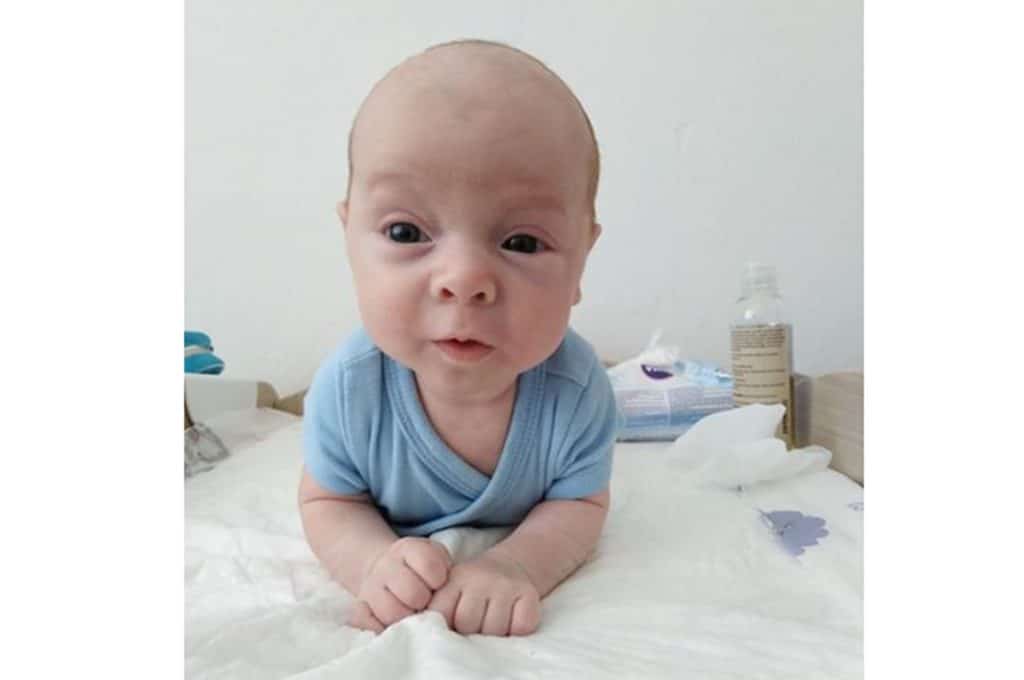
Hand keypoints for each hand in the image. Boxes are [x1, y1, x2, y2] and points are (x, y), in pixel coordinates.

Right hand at [348, 537, 451, 632]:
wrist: (387, 567)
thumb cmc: (422, 568)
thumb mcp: (437, 556)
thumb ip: (445, 567)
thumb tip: (442, 590)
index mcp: (408, 548)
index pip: (429, 566)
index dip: (438, 579)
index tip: (438, 583)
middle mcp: (386, 565)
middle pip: (412, 593)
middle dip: (424, 601)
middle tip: (425, 602)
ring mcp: (370, 586)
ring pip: (392, 612)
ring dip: (406, 618)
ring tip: (411, 613)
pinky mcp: (359, 606)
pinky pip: (365, 622)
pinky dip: (380, 628)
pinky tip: (392, 623)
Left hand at [426, 548, 540, 636]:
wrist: (509, 566)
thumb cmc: (472, 589)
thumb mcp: (450, 590)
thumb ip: (436, 610)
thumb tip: (422, 631)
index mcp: (455, 579)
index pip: (440, 614)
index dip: (444, 628)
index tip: (450, 628)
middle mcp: (480, 578)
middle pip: (467, 624)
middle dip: (469, 633)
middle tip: (474, 627)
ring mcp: (506, 585)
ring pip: (494, 629)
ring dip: (493, 635)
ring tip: (491, 625)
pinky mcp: (529, 594)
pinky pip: (521, 626)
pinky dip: (517, 630)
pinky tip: (511, 622)